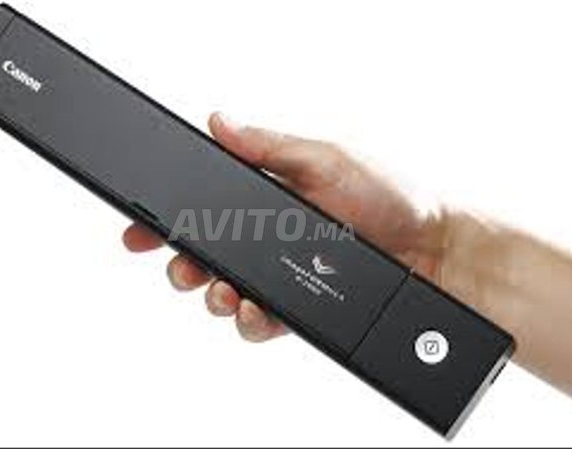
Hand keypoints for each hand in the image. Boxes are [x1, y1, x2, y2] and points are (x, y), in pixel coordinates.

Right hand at [122, 112, 440, 341]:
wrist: (431, 250)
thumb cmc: (389, 196)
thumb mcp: (325, 158)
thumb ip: (269, 147)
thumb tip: (219, 122)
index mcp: (266, 197)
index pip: (203, 206)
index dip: (166, 220)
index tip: (140, 231)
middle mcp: (267, 238)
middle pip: (204, 256)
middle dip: (182, 266)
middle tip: (183, 269)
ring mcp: (280, 276)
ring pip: (224, 293)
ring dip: (212, 296)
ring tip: (221, 292)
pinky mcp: (296, 308)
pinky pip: (259, 321)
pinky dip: (248, 321)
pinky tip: (252, 312)